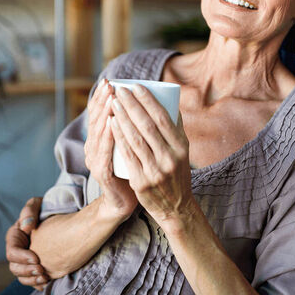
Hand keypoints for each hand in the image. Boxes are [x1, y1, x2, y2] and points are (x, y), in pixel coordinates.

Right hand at [5, 197, 48, 289]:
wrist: (58, 214)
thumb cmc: (44, 207)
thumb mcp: (36, 204)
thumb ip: (29, 211)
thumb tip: (26, 227)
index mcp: (14, 236)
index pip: (12, 252)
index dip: (22, 258)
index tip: (36, 258)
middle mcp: (18, 250)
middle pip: (15, 267)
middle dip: (27, 271)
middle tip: (41, 270)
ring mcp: (25, 259)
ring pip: (22, 276)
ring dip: (32, 279)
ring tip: (45, 278)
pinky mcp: (35, 264)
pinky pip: (31, 279)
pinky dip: (37, 283)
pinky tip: (47, 282)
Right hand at [84, 79, 137, 219]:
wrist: (129, 202)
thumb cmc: (137, 169)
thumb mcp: (133, 146)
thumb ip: (136, 128)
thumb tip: (158, 102)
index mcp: (99, 139)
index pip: (96, 113)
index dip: (100, 97)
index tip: (110, 81)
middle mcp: (93, 148)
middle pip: (95, 120)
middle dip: (103, 101)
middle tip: (111, 85)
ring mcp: (95, 161)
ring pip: (99, 134)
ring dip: (105, 114)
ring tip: (113, 98)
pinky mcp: (102, 174)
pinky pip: (104, 153)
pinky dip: (108, 137)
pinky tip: (112, 123)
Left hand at [110, 84, 193, 231]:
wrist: (176, 208)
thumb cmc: (177, 172)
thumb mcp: (183, 150)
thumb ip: (175, 128)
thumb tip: (170, 100)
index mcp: (181, 147)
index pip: (163, 119)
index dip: (149, 101)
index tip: (137, 87)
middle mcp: (170, 158)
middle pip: (147, 126)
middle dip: (132, 105)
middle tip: (120, 90)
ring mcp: (155, 171)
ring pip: (136, 139)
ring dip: (123, 117)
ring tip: (114, 102)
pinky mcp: (142, 182)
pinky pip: (127, 155)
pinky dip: (119, 137)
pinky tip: (111, 123)